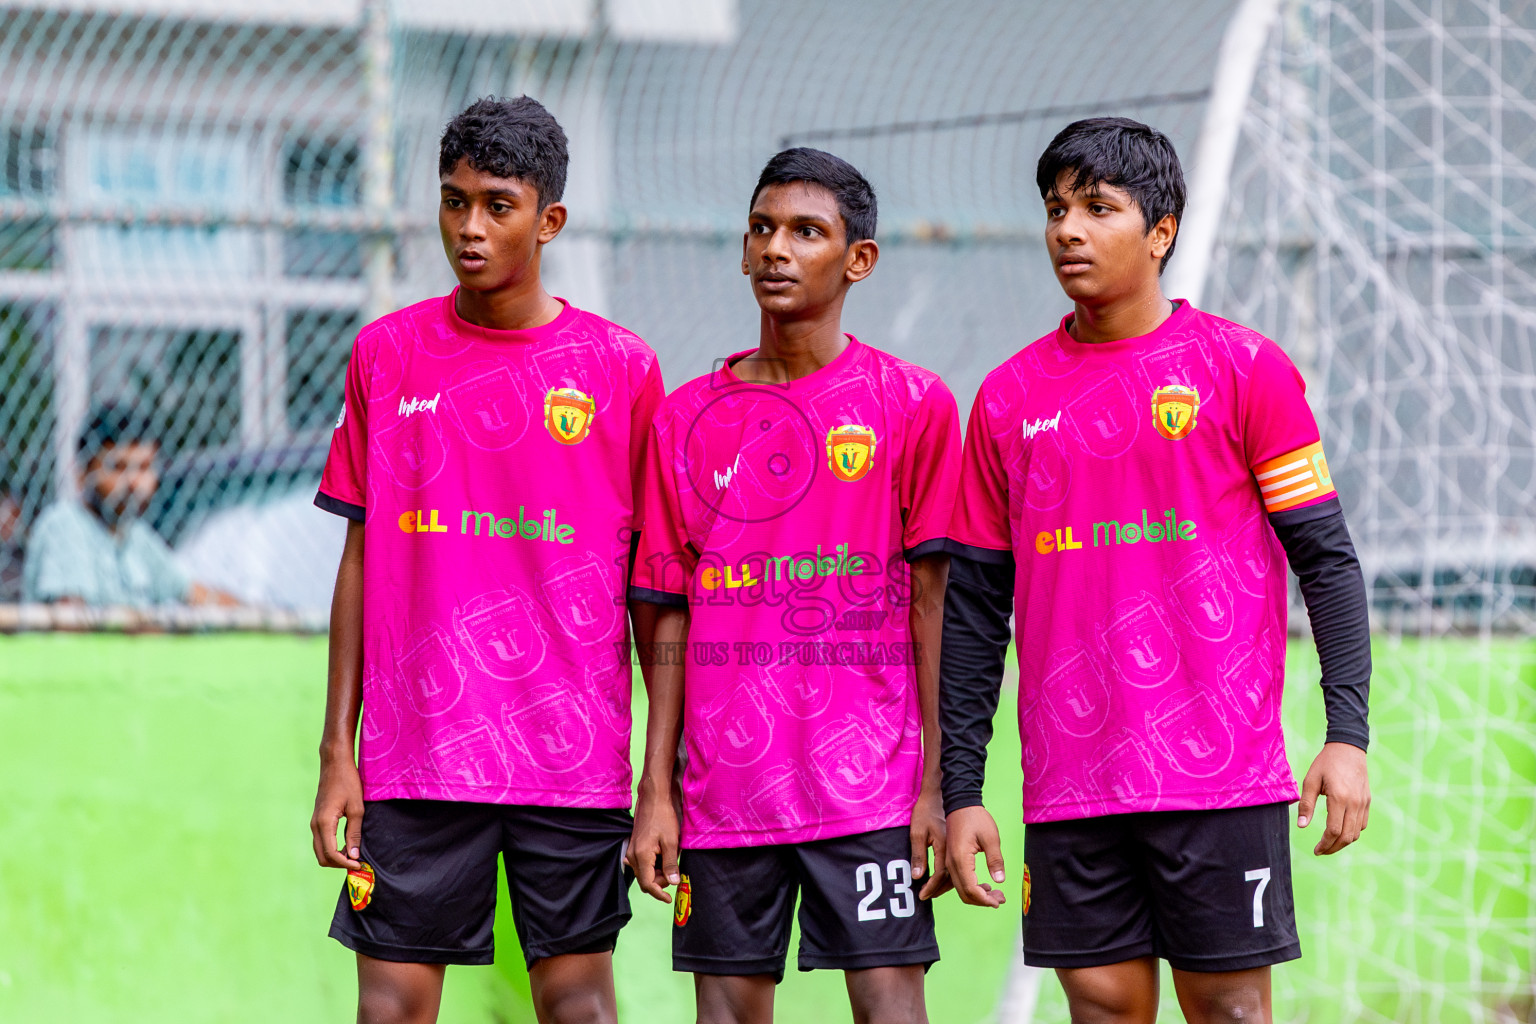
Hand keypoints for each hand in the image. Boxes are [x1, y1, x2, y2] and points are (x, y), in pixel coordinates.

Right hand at [311, 756, 363, 869]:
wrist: (335, 763)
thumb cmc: (348, 782)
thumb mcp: (356, 808)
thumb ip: (354, 833)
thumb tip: (354, 855)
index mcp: (324, 823)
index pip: (331, 853)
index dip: (345, 863)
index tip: (359, 864)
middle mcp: (315, 825)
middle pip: (322, 856)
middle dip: (339, 863)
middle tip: (357, 861)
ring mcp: (314, 822)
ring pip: (320, 850)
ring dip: (335, 856)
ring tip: (354, 854)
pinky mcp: (317, 819)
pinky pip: (321, 841)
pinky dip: (332, 848)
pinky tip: (347, 844)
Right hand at [627, 786, 680, 902]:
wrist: (653, 800)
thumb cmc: (663, 818)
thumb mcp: (671, 842)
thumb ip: (671, 864)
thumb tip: (673, 883)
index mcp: (641, 856)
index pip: (648, 884)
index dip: (659, 894)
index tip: (669, 899)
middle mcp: (632, 856)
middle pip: (645, 880)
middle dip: (660, 882)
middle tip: (674, 872)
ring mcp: (632, 852)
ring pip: (644, 873)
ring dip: (658, 873)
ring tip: (670, 860)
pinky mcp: (634, 848)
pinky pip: (642, 864)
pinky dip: (653, 866)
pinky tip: (663, 857)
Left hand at [909, 788, 950, 899]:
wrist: (945, 795)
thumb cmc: (927, 810)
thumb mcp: (918, 831)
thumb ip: (919, 855)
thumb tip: (917, 876)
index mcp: (946, 849)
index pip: (941, 875)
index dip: (932, 887)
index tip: (923, 896)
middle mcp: (955, 851)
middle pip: (952, 879)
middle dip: (938, 889)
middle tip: (926, 897)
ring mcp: (959, 848)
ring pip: (957, 873)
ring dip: (946, 884)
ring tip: (933, 891)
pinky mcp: (959, 845)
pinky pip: (957, 865)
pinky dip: (951, 874)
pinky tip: (943, 876)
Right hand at [945, 805, 1005, 907]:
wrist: (960, 804)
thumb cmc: (976, 818)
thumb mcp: (990, 837)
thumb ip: (995, 860)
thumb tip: (1000, 880)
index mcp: (960, 859)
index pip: (970, 889)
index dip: (985, 899)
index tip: (999, 901)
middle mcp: (951, 863)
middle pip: (964, 893)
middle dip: (982, 901)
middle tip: (1000, 899)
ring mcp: (949, 862)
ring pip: (961, 889)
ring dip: (977, 896)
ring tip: (996, 894)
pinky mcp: (951, 860)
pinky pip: (958, 881)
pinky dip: (971, 888)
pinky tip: (985, 886)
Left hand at [1298, 741, 1369, 854]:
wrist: (1348, 748)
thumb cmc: (1326, 763)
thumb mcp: (1311, 780)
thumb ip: (1306, 804)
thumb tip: (1301, 826)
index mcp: (1339, 798)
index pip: (1334, 830)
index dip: (1325, 844)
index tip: (1316, 850)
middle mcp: (1355, 803)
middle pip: (1347, 836)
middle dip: (1333, 848)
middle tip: (1320, 851)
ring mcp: (1364, 803)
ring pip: (1356, 833)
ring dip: (1343, 842)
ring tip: (1329, 844)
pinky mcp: (1367, 801)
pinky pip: (1362, 824)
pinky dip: (1352, 832)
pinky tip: (1340, 831)